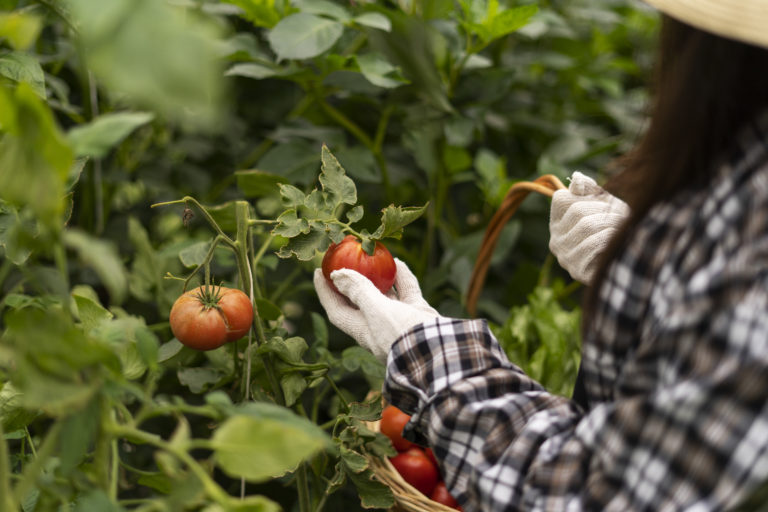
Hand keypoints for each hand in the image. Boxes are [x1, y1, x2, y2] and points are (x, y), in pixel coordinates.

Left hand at [314, 258, 440, 362]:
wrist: (443, 353)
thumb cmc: (403, 334)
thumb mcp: (377, 311)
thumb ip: (359, 291)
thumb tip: (336, 275)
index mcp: (363, 331)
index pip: (337, 310)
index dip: (325, 292)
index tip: (318, 272)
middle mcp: (379, 327)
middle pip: (359, 301)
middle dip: (351, 281)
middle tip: (343, 259)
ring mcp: (400, 321)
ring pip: (385, 294)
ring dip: (377, 276)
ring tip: (371, 256)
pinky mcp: (418, 315)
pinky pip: (407, 292)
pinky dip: (401, 277)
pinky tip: (398, 262)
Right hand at [549, 171, 629, 283]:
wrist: (627, 265)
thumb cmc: (615, 230)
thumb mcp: (603, 205)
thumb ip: (589, 191)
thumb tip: (577, 176)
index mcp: (557, 223)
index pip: (562, 199)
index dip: (588, 196)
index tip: (606, 200)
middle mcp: (555, 240)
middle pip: (577, 211)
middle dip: (604, 209)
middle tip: (623, 213)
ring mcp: (564, 257)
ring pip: (586, 227)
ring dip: (611, 223)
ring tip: (623, 226)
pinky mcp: (577, 270)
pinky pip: (592, 245)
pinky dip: (609, 239)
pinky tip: (618, 241)